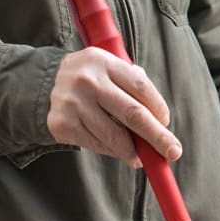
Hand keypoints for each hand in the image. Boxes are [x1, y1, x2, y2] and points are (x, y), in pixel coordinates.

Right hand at [47, 47, 181, 167]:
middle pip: (133, 114)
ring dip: (133, 151)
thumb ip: (134, 89)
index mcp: (105, 62)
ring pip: (114, 136)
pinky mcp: (62, 124)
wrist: (46, 82)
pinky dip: (112, 151)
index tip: (166, 123)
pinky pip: (96, 144)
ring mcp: (72, 103)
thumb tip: (160, 125)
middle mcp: (88, 81)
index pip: (141, 87)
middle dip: (157, 137)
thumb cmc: (93, 79)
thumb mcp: (111, 70)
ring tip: (141, 158)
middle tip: (173, 152)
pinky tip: (117, 150)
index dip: (159, 108)